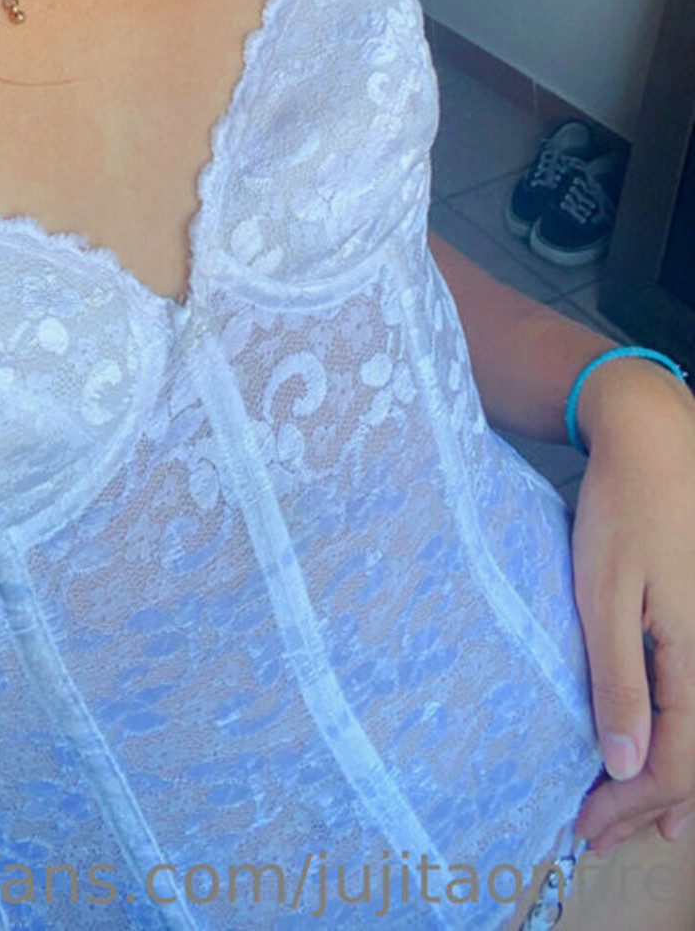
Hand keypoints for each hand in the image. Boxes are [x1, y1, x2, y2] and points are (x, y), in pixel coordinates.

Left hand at [570, 359, 694, 853]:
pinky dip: (688, 734)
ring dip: (676, 776)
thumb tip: (626, 767)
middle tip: (601, 833)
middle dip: (650, 802)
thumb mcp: (603, 593)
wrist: (655, 436)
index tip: (585, 826)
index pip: (676, 761)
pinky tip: (668, 746)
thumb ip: (618, 681)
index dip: (630, 804)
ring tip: (643, 816)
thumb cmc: (623, 507)